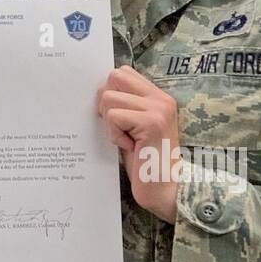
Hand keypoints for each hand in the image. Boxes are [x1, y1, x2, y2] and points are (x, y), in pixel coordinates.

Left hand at [95, 65, 181, 223]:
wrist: (163, 189)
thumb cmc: (144, 160)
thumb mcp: (133, 126)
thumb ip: (125, 105)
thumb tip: (97, 90)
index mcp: (158, 96)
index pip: (122, 72)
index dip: (110, 91)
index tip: (115, 116)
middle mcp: (161, 98)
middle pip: (114, 77)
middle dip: (106, 102)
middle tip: (118, 126)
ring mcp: (158, 109)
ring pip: (109, 98)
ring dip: (110, 123)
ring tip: (126, 139)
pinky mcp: (152, 123)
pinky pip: (114, 117)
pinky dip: (114, 135)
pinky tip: (129, 147)